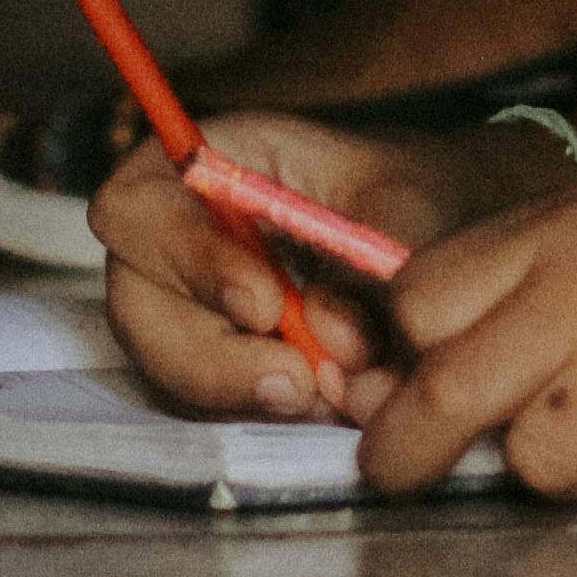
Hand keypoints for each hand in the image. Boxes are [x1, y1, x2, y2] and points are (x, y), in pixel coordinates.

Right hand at [90, 109, 552, 419]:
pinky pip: (209, 405)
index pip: (135, 207)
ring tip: (332, 391)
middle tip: (300, 382)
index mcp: (207, 163)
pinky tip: (329, 401)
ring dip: (244, 393)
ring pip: (166, 368)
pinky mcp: (216, 361)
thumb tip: (336, 340)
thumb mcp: (409, 205)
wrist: (442, 234)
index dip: (186, 259)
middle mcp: (178, 235)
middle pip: (134, 306)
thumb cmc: (415, 197)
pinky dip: (265, 413)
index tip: (265, 304)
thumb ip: (372, 265)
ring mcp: (188, 306)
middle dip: (212, 359)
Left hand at [357, 174, 576, 505]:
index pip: (422, 301)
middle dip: (413, 451)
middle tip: (397, 478)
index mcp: (567, 224)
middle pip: (447, 392)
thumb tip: (414, 381)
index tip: (399, 398)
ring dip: (576, 465)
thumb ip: (531, 289)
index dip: (405, 362)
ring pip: (541, 461)